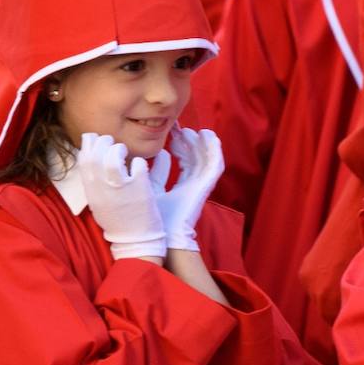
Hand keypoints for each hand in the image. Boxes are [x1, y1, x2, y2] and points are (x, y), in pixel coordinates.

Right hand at [76, 133, 165, 260]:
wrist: (134, 242)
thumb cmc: (117, 221)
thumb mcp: (98, 202)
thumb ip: (94, 181)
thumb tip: (89, 156)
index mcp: (92, 192)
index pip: (84, 161)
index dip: (88, 145)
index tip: (95, 140)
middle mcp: (103, 189)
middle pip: (96, 155)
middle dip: (103, 142)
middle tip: (112, 143)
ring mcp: (121, 190)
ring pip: (113, 158)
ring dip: (119, 149)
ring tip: (124, 152)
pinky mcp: (140, 190)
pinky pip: (138, 165)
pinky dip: (139, 162)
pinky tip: (139, 166)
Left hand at [155, 128, 224, 251]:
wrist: (161, 236)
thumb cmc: (153, 219)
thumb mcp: (149, 189)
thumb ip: (153, 174)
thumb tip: (155, 156)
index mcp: (181, 188)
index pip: (184, 164)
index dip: (180, 148)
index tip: (171, 134)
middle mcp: (193, 186)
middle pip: (196, 158)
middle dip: (189, 142)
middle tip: (178, 128)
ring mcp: (201, 186)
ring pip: (207, 159)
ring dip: (200, 143)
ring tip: (190, 130)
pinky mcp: (206, 187)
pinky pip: (215, 164)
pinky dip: (214, 149)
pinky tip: (208, 136)